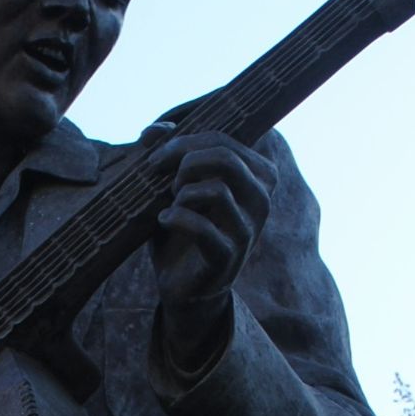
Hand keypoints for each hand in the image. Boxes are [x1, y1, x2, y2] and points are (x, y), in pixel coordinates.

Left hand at [141, 122, 277, 371]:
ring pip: (218, 189)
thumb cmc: (180, 229)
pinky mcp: (229, 257)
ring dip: (182, 192)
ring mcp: (249, 230)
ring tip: (171, 203)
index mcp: (256, 177)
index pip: (225, 140)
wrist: (181, 286)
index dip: (185, 142)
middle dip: (184, 162)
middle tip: (164, 180)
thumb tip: (153, 129)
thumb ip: (164, 154)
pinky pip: (203, 228)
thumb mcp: (170, 187)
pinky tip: (163, 221)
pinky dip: (175, 219)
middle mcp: (261, 200)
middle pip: (225, 157)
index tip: (157, 158)